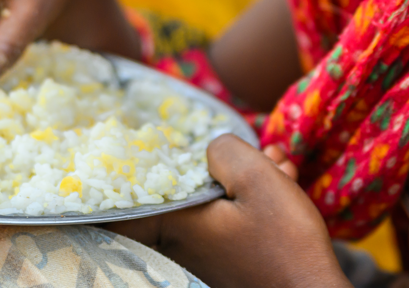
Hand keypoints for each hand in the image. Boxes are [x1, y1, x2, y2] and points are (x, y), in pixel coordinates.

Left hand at [119, 135, 344, 287]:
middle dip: (221, 165)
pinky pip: (231, 219)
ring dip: (247, 179)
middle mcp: (182, 243)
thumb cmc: (283, 240)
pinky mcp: (230, 259)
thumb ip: (223, 150)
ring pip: (215, 199)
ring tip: (281, 170)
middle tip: (259, 155)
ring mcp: (206, 255)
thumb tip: (212, 150)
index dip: (126, 176)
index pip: (124, 208)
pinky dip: (253, 201)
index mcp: (177, 223)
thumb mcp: (256, 176)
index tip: (130, 154)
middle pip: (185, 187)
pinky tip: (284, 187)